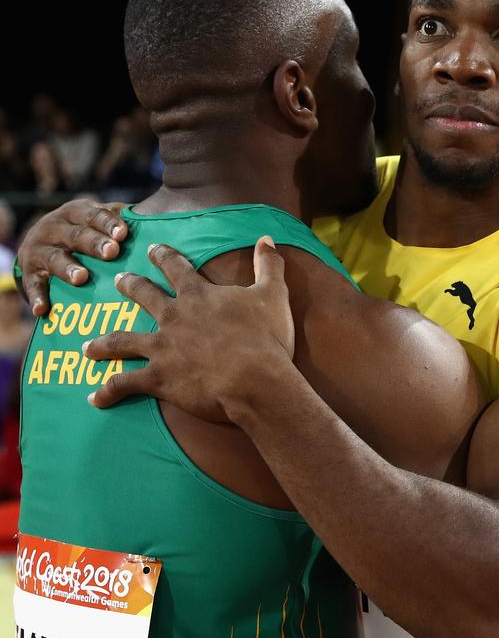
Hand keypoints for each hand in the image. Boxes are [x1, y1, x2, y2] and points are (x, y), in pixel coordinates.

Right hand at [18, 199, 127, 314]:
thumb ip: (119, 220)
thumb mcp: (95, 221)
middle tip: (112, 252)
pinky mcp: (28, 273)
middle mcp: (54, 227)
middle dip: (94, 243)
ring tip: (82, 277)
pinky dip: (37, 297)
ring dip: (68, 268)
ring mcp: (39, 250)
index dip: (107, 223)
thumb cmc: (81, 233)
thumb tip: (153, 220)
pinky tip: (42, 310)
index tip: (123, 233)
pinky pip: (32, 286)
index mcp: (75, 212)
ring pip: (54, 258)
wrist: (37, 246)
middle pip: (76, 235)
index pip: (93, 214)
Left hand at [85, 237, 295, 420]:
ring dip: (102, 343)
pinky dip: (107, 392)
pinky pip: (124, 384)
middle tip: (118, 281)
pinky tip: (93, 398)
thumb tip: (268, 238)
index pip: (175, 267)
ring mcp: (162, 347)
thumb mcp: (272, 295)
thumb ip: (268, 264)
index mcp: (198, 295)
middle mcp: (173, 317)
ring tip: (87, 347)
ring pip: (122, 340)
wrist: (255, 379)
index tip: (153, 249)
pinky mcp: (158, 378)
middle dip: (129, 286)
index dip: (163, 256)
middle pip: (143, 294)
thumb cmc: (266, 338)